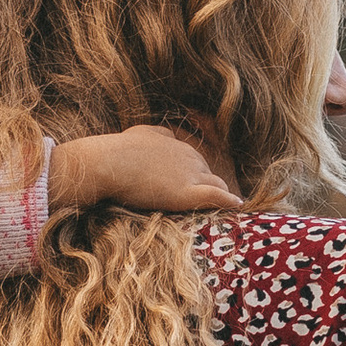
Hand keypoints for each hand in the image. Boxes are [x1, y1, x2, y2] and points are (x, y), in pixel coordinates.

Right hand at [48, 125, 243, 217]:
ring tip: (223, 212)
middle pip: (207, 174)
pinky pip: (216, 195)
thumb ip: (157, 134)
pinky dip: (228, 200)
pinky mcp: (186, 192)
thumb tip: (166, 135)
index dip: (194, 178)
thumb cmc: (117, 150)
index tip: (191, 190)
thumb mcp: (140, 133)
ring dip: (219, 196)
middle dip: (206, 189)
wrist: (108, 163)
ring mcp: (190, 173)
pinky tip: (236, 205)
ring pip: (216, 184)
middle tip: (205, 206)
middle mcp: (188, 156)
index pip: (195, 162)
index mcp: (177, 144)